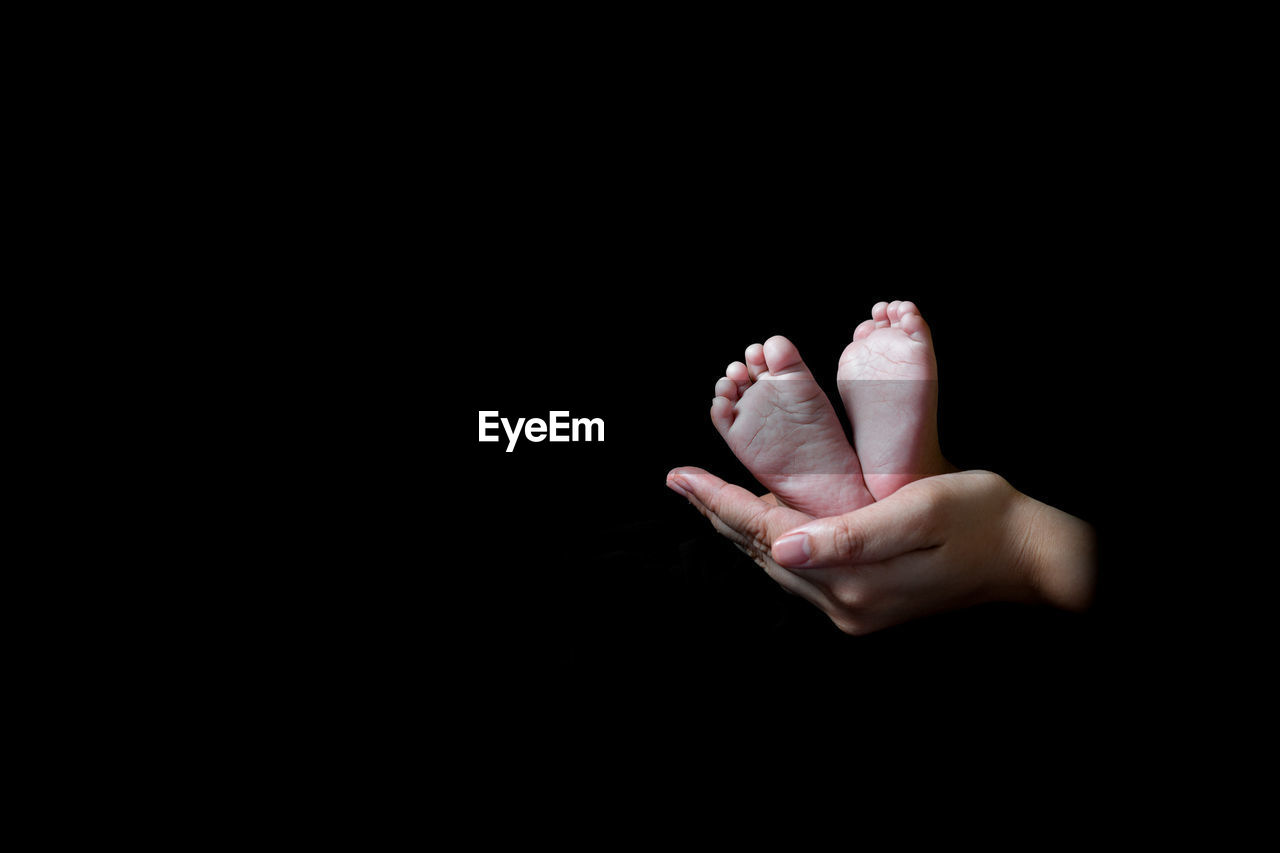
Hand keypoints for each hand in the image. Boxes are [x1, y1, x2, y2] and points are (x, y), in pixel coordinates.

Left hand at [666, 467, 1094, 634]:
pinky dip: (777, 541)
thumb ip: (852, 534)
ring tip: (711, 493)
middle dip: (719, 514)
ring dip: (743, 528)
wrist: (1030, 556)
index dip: (718, 502)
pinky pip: (803, 569)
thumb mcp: (921, 511)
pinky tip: (769, 517)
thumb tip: (785, 549)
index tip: (678, 476)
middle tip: (682, 480)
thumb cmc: (983, 519)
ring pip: (778, 564)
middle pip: (761, 553)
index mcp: (853, 579)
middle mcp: (846, 603)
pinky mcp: (867, 603)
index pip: (765, 534)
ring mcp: (855, 609)